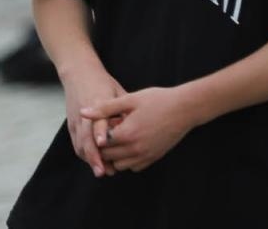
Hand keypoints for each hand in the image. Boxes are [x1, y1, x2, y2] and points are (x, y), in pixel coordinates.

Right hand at [60, 62, 124, 177]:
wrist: (79, 73)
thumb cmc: (102, 83)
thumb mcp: (117, 92)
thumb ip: (124, 110)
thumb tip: (136, 127)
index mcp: (96, 103)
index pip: (97, 121)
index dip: (100, 134)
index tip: (104, 145)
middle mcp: (84, 114)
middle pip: (86, 139)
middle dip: (94, 157)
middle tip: (105, 171)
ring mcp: (75, 120)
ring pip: (80, 144)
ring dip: (90, 159)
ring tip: (102, 171)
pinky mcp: (71, 124)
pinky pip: (77, 143)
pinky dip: (85, 154)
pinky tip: (95, 162)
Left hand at [84, 86, 198, 172]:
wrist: (184, 109)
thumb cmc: (156, 100)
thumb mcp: (129, 100)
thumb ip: (104, 108)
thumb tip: (83, 112)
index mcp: (127, 134)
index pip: (101, 144)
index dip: (97, 135)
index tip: (100, 124)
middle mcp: (136, 149)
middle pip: (109, 157)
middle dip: (104, 147)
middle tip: (106, 131)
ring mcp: (146, 156)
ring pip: (120, 165)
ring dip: (115, 155)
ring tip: (117, 138)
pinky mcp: (154, 158)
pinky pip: (135, 167)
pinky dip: (128, 160)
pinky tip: (129, 144)